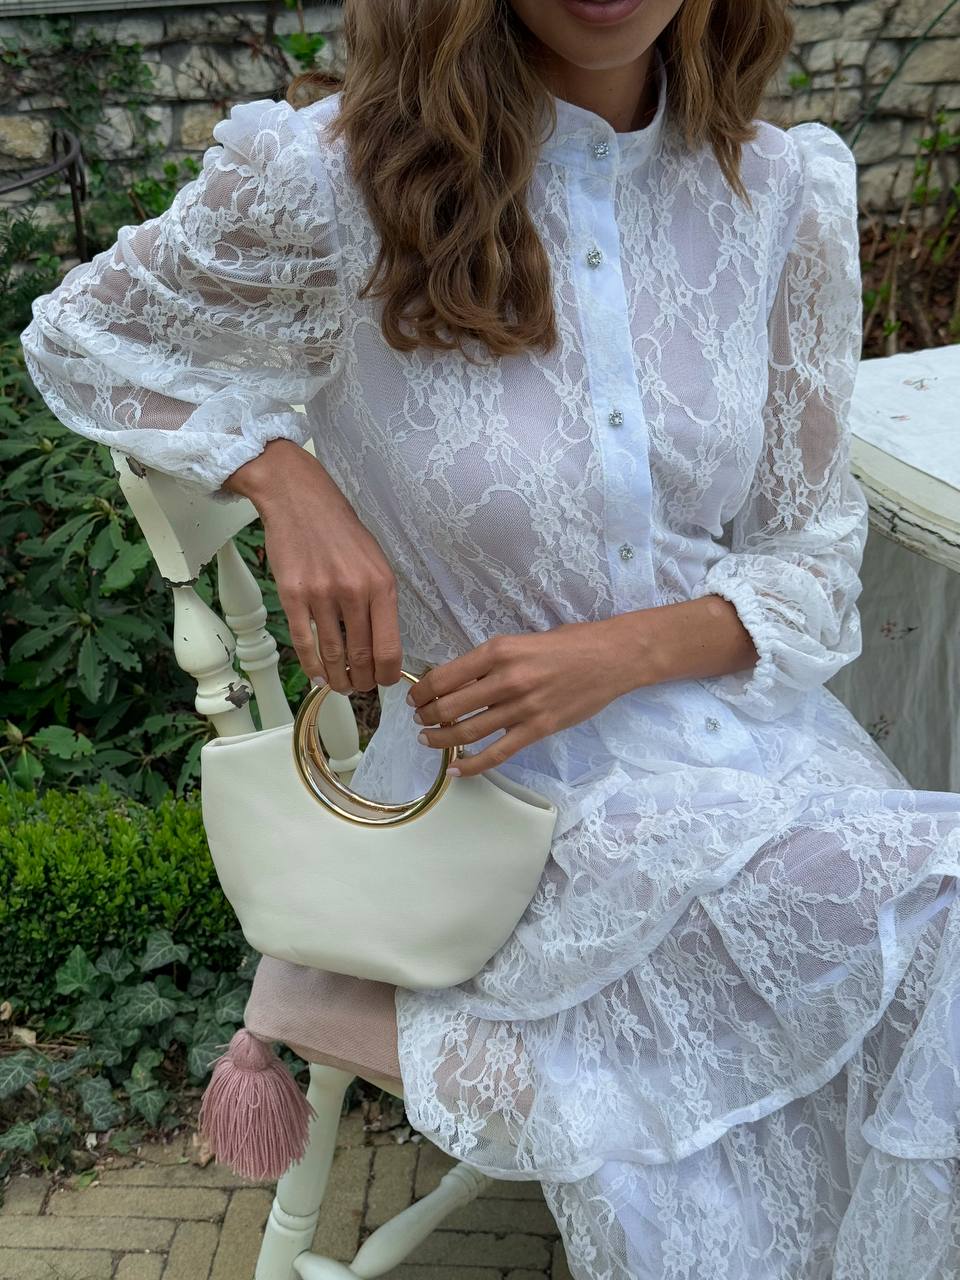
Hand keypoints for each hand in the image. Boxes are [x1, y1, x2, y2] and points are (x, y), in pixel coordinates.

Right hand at [223, 439, 402, 693]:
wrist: (299, 500)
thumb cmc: (341, 530)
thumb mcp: (376, 561)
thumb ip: (380, 601)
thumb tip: (382, 644)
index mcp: (382, 585)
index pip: (389, 647)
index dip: (388, 674)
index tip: (385, 682)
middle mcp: (354, 592)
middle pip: (361, 657)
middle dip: (363, 681)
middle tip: (361, 688)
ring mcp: (321, 594)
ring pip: (332, 655)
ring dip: (338, 679)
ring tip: (340, 686)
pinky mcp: (292, 595)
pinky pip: (305, 642)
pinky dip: (312, 665)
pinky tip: (317, 674)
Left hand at [406, 622, 626, 777]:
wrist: (613, 657)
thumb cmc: (570, 643)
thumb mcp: (521, 640)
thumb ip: (491, 661)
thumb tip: (458, 680)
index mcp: (499, 650)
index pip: (445, 675)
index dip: (423, 690)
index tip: (415, 696)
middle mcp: (506, 679)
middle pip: (450, 706)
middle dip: (426, 715)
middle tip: (419, 718)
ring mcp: (523, 707)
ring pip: (467, 732)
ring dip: (440, 739)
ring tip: (427, 739)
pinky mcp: (538, 729)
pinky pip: (497, 754)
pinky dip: (471, 765)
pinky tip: (454, 769)